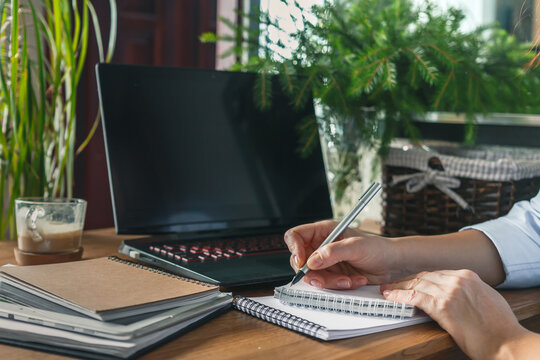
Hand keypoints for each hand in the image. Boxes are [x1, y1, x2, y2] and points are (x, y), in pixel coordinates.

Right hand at [284, 220, 404, 288]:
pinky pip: (325, 284)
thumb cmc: (378, 248)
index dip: (294, 249)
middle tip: (322, 279)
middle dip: (311, 273)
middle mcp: (322, 245)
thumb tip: (312, 261)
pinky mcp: (333, 275)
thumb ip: (333, 252)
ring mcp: (326, 262)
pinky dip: (338, 286)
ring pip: (312, 275)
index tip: (302, 262)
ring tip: (347, 280)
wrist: (393, 264)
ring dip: (328, 281)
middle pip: (300, 260)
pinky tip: (354, 281)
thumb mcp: (356, 246)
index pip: (296, 236)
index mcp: (324, 231)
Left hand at [381, 270, 532, 358]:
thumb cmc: (500, 327)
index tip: (410, 282)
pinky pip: (415, 297)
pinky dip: (400, 296)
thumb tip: (460, 294)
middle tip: (392, 285)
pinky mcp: (443, 306)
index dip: (420, 278)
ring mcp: (450, 291)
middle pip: (424, 276)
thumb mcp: (488, 299)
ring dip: (399, 288)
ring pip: (417, 284)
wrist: (506, 342)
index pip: (436, 273)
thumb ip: (471, 291)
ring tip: (387, 290)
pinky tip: (391, 297)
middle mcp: (458, 279)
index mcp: (469, 276)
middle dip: (406, 281)